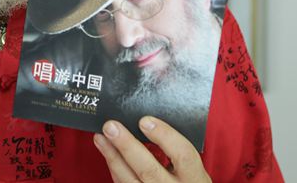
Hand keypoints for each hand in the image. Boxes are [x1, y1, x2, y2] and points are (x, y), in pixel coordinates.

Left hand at [93, 117, 209, 182]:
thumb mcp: (193, 171)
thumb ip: (176, 151)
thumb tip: (147, 121)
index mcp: (195, 179)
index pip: (183, 155)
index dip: (164, 136)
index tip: (145, 120)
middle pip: (149, 170)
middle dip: (127, 146)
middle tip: (111, 126)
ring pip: (130, 181)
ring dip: (113, 157)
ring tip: (101, 138)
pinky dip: (116, 170)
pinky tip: (109, 155)